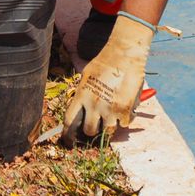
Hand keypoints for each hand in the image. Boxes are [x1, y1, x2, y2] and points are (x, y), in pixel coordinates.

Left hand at [62, 16, 153, 141]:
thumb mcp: (87, 76)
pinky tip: (126, 109)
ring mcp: (110, 109)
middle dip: (92, 130)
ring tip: (113, 116)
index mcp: (82, 96)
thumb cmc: (106, 62)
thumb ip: (84, 94)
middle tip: (98, 125)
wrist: (125, 54)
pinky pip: (124, 124)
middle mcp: (94, 105)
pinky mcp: (125, 110)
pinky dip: (125, 119)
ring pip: (107, 132)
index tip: (69, 141)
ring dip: (110, 126)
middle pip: (89, 131)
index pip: (69, 121)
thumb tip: (82, 111)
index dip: (68, 134)